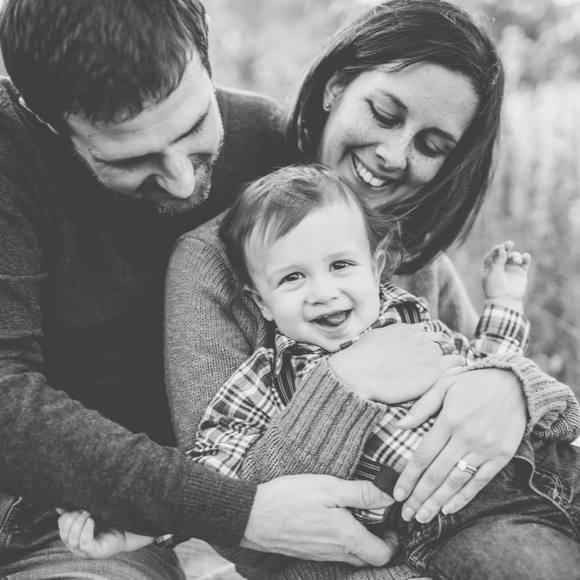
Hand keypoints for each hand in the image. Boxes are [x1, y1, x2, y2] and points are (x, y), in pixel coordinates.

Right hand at [57, 509, 152, 558]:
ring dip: (78, 523)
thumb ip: (77, 512)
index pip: (61, 526)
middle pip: (64, 533)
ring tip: (88, 514)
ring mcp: (83, 551)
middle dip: (72, 519)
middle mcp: (75, 545)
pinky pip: (84, 542)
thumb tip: (60, 506)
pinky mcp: (93, 551)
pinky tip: (91, 521)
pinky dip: (86, 530)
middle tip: (84, 510)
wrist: (124, 531)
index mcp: (72, 536)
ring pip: (72, 539)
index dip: (67, 515)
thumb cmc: (107, 523)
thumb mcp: (89, 516)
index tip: (77, 507)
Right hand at [241, 474, 398, 566]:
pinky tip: (330, 518)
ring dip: (358, 539)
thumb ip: (361, 493)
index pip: (383, 554)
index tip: (390, 523)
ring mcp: (322, 554)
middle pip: (368, 557)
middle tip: (374, 516)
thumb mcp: (329, 487)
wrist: (253, 516)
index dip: (393, 541)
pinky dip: (341, 539)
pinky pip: (334, 552)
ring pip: (351, 555)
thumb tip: (388, 496)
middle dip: (377, 540)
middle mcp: (337, 552)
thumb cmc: (290, 500)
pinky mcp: (309, 551)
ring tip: (352, 513)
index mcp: (347, 537)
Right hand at [329, 323, 463, 402]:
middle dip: (442, 354)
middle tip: (438, 370)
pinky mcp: (434, 372)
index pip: (428, 333)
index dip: (429, 345)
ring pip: (453, 356)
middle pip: (442, 343)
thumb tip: (393, 341)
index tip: (427, 356)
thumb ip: (391, 337)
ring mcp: (430, 354)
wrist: (358, 372)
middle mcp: (421, 338)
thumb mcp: (376, 338)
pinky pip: (456, 368)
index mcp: (407, 330)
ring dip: (451, 365)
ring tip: (447, 378)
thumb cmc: (360, 359)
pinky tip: (450, 384)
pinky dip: (455, 374)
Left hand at [393, 368, 525, 522]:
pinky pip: (479, 482)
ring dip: (437, 502)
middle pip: (436, 474)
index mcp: (449, 420)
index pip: (423, 455)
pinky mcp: (500, 457)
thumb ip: (422, 406)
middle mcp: (466, 438)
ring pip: (456, 482)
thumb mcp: (444, 384)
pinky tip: (448, 509)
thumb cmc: (474, 383)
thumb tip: (400, 425)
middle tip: (406, 514)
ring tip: (422, 516)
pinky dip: (463, 497)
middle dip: (419, 496)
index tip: (397, 493)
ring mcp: (484, 449)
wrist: (515, 385)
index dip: (408, 477)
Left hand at [482, 241, 530, 307]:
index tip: (500, 248)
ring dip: (516, 255)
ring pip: (514, 256)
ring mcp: (511, 268)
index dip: (496, 250)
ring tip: (516, 260)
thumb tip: (502, 248)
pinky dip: (526, 258)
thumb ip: (498, 260)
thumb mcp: (493, 273)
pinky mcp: (521, 272)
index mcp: (490, 266)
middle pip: (504, 253)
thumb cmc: (495, 287)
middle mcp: (501, 266)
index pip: (493, 254)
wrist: (505, 300)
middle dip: (506, 247)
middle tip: (509, 244)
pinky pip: (524, 262)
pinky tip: (525, 257)